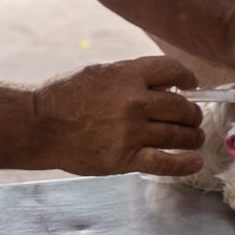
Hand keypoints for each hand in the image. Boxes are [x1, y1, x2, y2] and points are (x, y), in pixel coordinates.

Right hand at [30, 56, 204, 176]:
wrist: (39, 126)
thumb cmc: (65, 96)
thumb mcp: (100, 73)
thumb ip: (132, 77)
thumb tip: (166, 84)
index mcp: (127, 75)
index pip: (174, 71)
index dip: (189, 78)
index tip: (192, 85)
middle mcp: (133, 102)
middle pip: (181, 107)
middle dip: (192, 113)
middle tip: (193, 117)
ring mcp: (130, 132)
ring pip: (178, 135)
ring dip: (192, 137)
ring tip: (195, 138)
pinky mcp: (123, 159)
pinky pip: (164, 163)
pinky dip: (185, 163)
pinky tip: (195, 161)